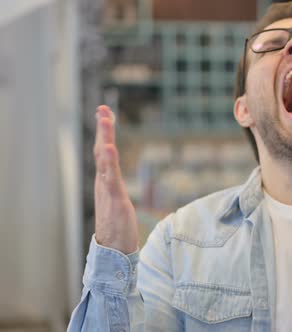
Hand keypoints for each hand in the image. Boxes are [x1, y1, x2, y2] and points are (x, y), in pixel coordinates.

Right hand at [94, 105, 138, 253]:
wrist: (114, 251)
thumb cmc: (118, 227)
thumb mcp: (117, 202)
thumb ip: (115, 189)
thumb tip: (114, 179)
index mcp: (106, 182)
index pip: (104, 153)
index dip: (104, 133)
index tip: (104, 112)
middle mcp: (104, 183)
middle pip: (101, 151)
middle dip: (103, 129)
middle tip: (103, 109)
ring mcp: (108, 191)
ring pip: (105, 161)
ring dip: (105, 139)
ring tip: (105, 120)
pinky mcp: (115, 200)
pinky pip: (111, 178)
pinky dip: (109, 162)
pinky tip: (108, 148)